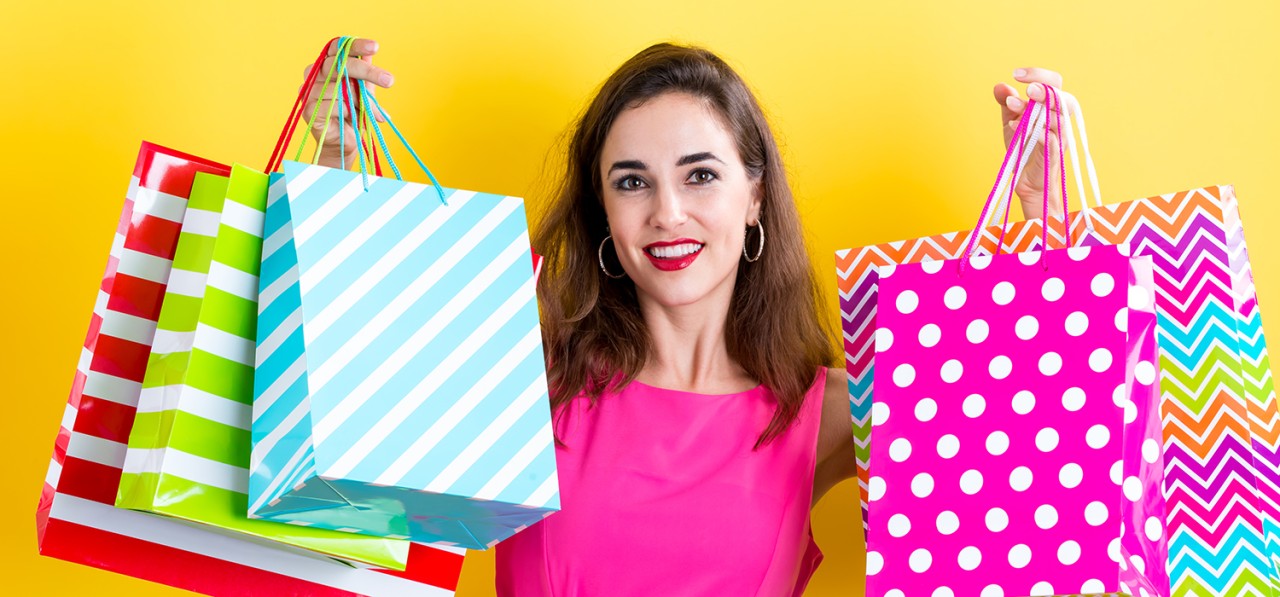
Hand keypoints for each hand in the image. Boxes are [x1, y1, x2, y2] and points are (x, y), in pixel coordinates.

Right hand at [299, 38, 394, 168]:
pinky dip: (348, 111)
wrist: (346, 143)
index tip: (375, 47)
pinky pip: (333, 105)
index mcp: (326, 66)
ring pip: (338, 87)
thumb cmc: (355, 114)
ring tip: (370, 112)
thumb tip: (370, 54)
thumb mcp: (364, 92)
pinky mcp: (308, 110)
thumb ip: (365, 74)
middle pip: (338, 64)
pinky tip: (353, 117)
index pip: (336, 47)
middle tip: (389, 81)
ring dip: (360, 101)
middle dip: (366, 72)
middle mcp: (313, 75)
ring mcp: (308, 92)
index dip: (355, 45)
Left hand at [993, 68, 1064, 220]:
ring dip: (1036, 109)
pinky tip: (1015, 126)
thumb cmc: (1024, 147)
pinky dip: (1035, 131)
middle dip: (1044, 88)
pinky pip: (1052, 139)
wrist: (1026, 179)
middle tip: (1026, 88)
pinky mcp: (1054, 154)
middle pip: (1063, 96)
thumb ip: (1008, 103)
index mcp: (1052, 107)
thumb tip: (1000, 86)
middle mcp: (1060, 119)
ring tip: (1012, 106)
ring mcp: (1059, 137)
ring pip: (1060, 116)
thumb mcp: (1011, 121)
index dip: (1038, 74)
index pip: (1054, 83)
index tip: (1015, 73)